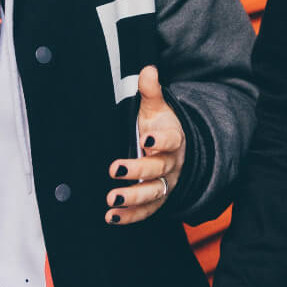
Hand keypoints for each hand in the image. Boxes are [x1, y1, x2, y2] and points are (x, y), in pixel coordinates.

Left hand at [106, 64, 183, 224]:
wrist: (175, 149)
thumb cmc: (161, 126)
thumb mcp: (157, 106)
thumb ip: (151, 90)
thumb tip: (148, 70)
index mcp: (174, 139)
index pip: (171, 140)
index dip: (160, 140)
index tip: (145, 139)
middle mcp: (172, 164)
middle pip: (158, 169)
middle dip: (137, 171)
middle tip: (115, 169)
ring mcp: (166, 183)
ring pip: (153, 193)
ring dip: (133, 198)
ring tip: (112, 199)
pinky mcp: (158, 199)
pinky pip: (147, 211)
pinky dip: (130, 216)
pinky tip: (112, 216)